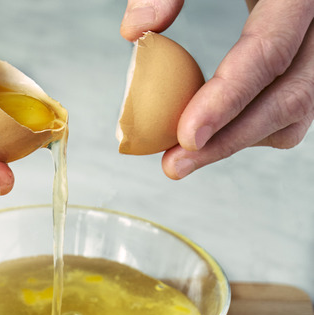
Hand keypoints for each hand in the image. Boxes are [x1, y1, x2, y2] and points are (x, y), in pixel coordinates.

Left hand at [120, 0, 313, 178]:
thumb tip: (135, 33)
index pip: (268, 53)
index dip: (227, 100)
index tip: (186, 137)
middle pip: (291, 96)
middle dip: (229, 140)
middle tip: (174, 165)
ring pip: (298, 110)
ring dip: (241, 140)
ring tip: (185, 155)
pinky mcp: (312, 62)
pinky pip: (295, 107)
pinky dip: (252, 128)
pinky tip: (212, 133)